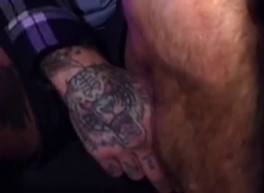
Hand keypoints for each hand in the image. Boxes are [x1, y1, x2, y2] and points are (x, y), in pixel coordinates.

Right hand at [52, 56, 172, 190]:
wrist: (87, 84)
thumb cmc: (118, 82)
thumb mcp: (145, 90)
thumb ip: (157, 108)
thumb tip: (172, 110)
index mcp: (150, 128)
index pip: (166, 159)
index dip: (171, 174)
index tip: (176, 184)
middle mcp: (137, 143)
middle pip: (152, 172)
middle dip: (159, 181)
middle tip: (164, 188)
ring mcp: (118, 150)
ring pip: (133, 173)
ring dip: (136, 171)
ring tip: (139, 170)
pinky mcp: (100, 152)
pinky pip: (113, 171)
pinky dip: (118, 169)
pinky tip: (120, 165)